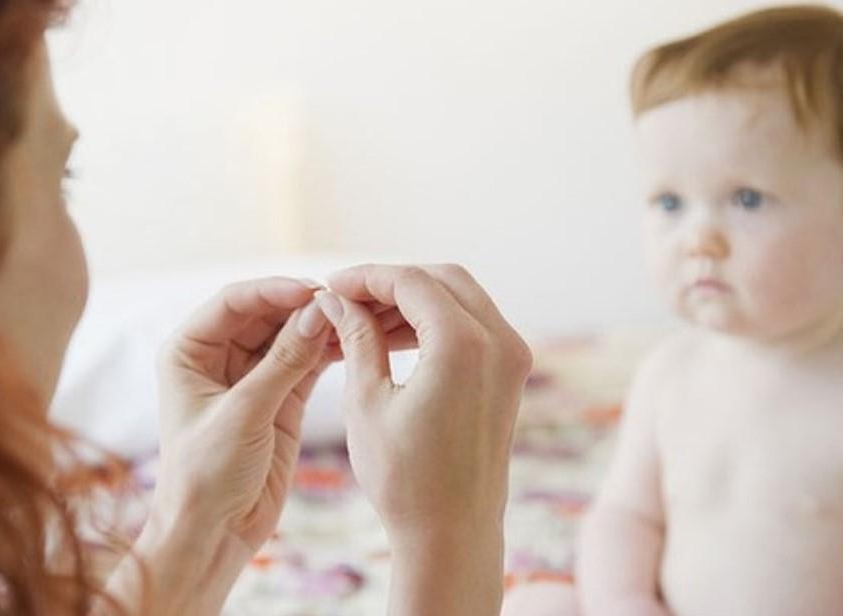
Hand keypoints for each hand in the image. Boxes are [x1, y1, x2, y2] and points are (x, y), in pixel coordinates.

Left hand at [128, 277, 331, 615]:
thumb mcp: (244, 414)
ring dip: (318, 327)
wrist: (213, 534)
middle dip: (301, 306)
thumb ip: (283, 362)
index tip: (313, 290)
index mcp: (188, 352)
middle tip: (343, 303)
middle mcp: (216, 358)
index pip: (233, 302)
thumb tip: (319, 312)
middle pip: (264, 313)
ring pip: (288, 336)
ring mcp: (250, 378)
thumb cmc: (205, 476)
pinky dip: (326, 352)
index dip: (273, 291)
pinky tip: (353, 341)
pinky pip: (305, 363)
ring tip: (355, 317)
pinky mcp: (279, 400)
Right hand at [317, 264, 531, 614]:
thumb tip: (335, 300)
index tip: (330, 286)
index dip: (365, 278)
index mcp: (463, 345)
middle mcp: (499, 342)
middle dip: (391, 282)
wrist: (453, 534)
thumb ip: (356, 338)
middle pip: (441, 279)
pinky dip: (435, 322)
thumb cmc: (404, 478)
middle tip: (346, 299)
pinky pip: (473, 325)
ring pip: (460, 298)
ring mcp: (512, 357)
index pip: (410, 282)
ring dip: (413, 300)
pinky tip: (395, 338)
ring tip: (363, 319)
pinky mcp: (511, 374)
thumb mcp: (367, 401)